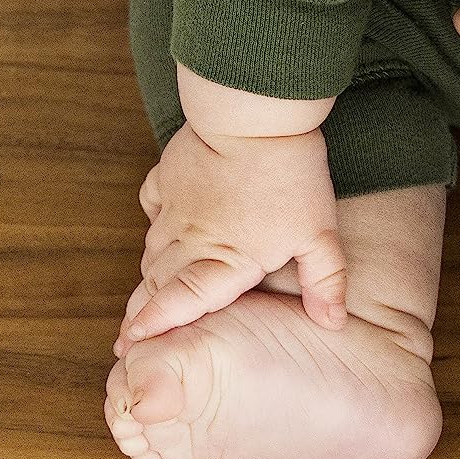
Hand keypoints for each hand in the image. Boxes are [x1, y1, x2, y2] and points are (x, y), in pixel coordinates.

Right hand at [118, 123, 349, 348]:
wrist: (255, 116)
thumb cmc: (290, 175)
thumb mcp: (320, 233)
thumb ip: (325, 281)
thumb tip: (333, 322)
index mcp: (226, 260)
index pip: (183, 302)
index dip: (156, 323)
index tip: (132, 342)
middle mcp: (192, 239)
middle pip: (158, 282)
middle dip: (139, 312)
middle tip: (126, 338)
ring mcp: (176, 207)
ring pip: (152, 250)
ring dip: (147, 276)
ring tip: (140, 298)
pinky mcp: (170, 177)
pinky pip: (152, 206)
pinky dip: (152, 224)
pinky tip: (158, 230)